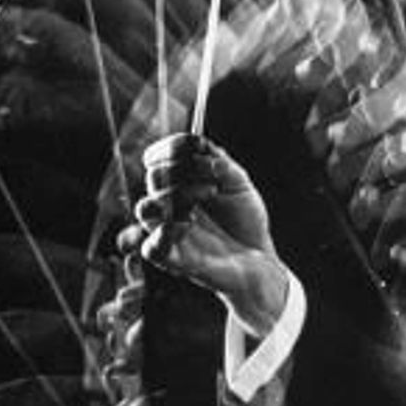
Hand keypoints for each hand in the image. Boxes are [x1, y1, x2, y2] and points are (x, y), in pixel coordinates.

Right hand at [118, 133, 289, 339]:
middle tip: (215, 181)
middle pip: (154, 177)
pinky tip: (190, 223)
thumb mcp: (238, 183)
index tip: (197, 145)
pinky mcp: (172, 260)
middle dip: (184, 170)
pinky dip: (168, 231)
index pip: (155, 158)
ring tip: (207, 196)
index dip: (171, 147)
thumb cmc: (244, 221)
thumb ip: (219, 162)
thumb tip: (201, 149)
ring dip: (176, 196)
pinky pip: (151, 247)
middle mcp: (167, 205)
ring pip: (146, 209)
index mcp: (176, 184)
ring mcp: (167, 232)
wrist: (259, 257)